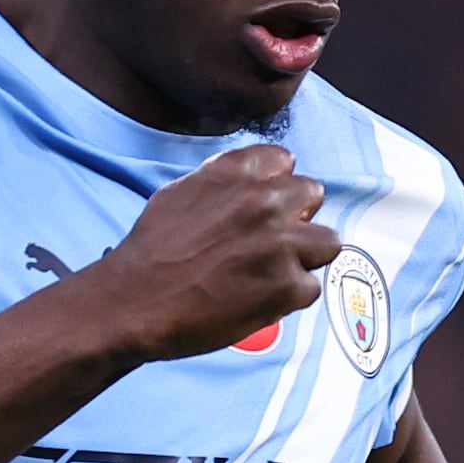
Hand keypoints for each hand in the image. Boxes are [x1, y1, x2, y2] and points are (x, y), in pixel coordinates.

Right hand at [79, 145, 336, 363]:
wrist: (136, 301)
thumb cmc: (151, 252)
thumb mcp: (180, 193)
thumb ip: (221, 183)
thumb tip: (246, 183)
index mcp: (236, 173)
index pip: (284, 161)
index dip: (278, 187)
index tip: (267, 207)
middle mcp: (264, 199)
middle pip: (314, 195)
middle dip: (298, 218)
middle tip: (274, 244)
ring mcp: (280, 243)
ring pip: (328, 242)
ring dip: (306, 258)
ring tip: (275, 275)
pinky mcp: (286, 285)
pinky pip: (312, 287)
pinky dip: (290, 298)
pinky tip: (261, 300)